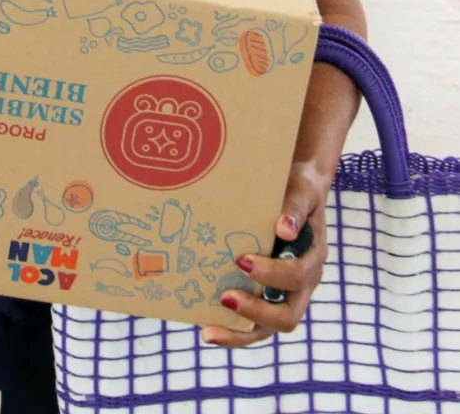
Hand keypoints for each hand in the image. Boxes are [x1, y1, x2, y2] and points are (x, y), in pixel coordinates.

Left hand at [202, 162, 328, 347]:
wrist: (297, 186)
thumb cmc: (297, 185)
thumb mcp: (300, 188)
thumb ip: (294, 206)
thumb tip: (284, 229)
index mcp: (312, 257)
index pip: (297, 276)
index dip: (272, 274)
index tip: (241, 260)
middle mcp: (303, 282)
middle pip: (287, 314)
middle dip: (256, 311)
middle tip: (225, 297)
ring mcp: (286, 293)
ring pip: (269, 327)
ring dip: (240, 332)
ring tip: (208, 331)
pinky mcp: (268, 295)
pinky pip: (254, 321)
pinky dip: (234, 328)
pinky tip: (205, 325)